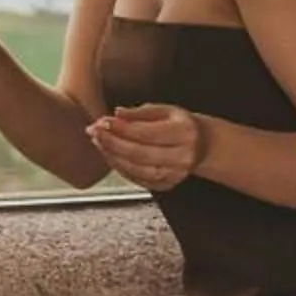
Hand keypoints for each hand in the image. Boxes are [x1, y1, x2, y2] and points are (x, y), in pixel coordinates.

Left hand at [87, 101, 205, 191]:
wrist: (202, 145)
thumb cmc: (180, 124)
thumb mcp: (165, 110)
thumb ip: (140, 113)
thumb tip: (117, 113)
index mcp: (184, 133)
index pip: (145, 132)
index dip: (120, 128)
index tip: (102, 122)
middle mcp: (182, 156)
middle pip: (138, 153)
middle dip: (112, 143)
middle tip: (93, 133)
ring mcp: (176, 174)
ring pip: (137, 170)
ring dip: (113, 157)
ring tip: (99, 144)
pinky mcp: (168, 185)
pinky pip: (139, 180)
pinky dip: (122, 169)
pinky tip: (111, 157)